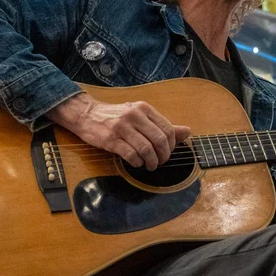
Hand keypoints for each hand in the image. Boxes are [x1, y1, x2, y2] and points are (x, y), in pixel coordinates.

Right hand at [49, 93, 190, 170]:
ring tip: (150, 166)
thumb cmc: (116, 117)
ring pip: (146, 149)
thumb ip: (163, 125)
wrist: (87, 114)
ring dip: (151, 162)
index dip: (172, 146)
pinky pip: (131, 155)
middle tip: (160, 162)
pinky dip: (137, 163)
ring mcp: (122, 127)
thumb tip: (187, 132)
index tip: (167, 153)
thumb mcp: (140, 116)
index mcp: (144, 109)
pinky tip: (137, 163)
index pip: (168, 130)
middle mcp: (135, 116)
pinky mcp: (111, 139)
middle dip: (163, 156)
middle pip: (159, 141)